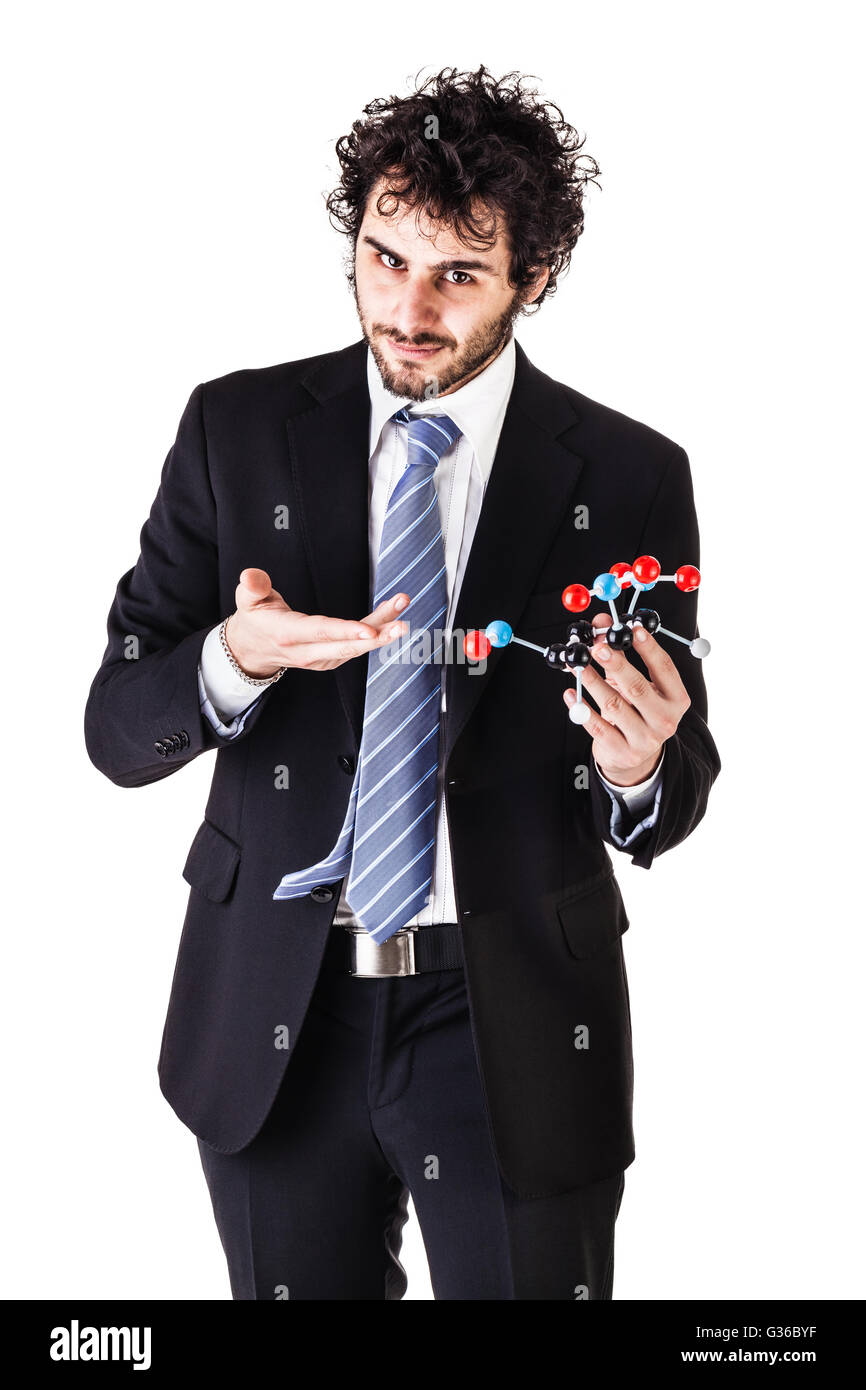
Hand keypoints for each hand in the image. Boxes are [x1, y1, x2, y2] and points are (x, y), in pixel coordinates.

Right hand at [224, 568, 409, 677]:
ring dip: (383, 633)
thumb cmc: (255, 619)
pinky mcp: (330, 659)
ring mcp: (321, 659)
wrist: (253, 650)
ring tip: (403, 616)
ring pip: (356, 648)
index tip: (369, 630)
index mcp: (288, 634)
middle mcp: (307, 652)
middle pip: (346, 646)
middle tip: (402, 625)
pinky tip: (392, 619)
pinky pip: (356, 648)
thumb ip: (252, 586)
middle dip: (377, 637)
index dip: (346, 632)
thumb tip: (251, 575)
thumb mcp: (246, 600)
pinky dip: (376, 635)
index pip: (321, 633)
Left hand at [562, 614, 690, 786]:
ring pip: (614, 706)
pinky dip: (581, 708)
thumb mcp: (637, 683)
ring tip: (577, 666)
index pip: (664, 668)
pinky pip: (597, 727)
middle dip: (616, 664)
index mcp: (676, 699)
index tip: (632, 628)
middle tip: (598, 647)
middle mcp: (665, 720)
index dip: (648, 647)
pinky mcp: (622, 752)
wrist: (635, 756)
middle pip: (638, 687)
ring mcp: (644, 739)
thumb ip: (621, 652)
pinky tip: (570, 693)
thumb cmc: (637, 711)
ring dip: (593, 682)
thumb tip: (601, 622)